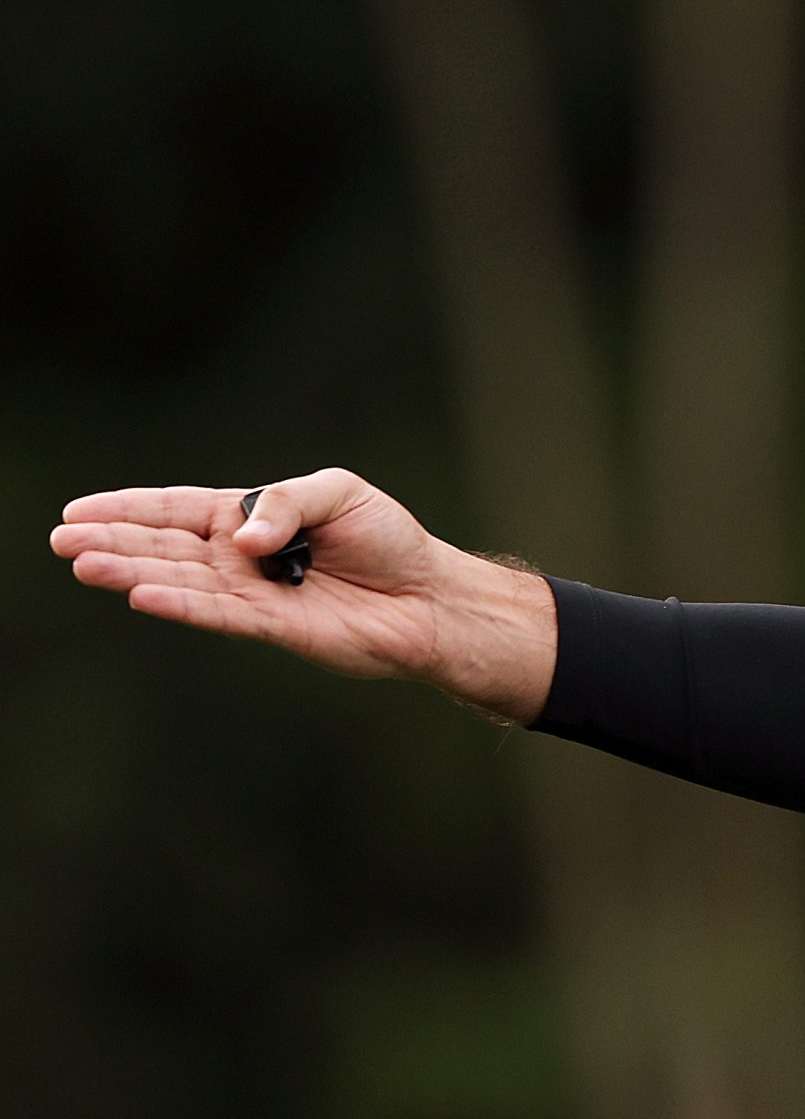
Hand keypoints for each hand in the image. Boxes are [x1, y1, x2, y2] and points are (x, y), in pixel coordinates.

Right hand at [50, 468, 558, 722]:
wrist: (429, 596)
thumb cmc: (388, 540)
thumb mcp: (339, 493)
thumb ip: (285, 502)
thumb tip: (242, 538)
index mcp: (249, 516)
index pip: (175, 509)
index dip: (127, 509)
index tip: (76, 511)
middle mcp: (240, 555)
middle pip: (164, 545)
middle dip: (112, 540)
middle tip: (61, 541)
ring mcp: (251, 591)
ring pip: (180, 579)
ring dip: (132, 572)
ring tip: (84, 564)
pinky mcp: (271, 625)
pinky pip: (216, 613)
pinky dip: (180, 603)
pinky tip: (141, 595)